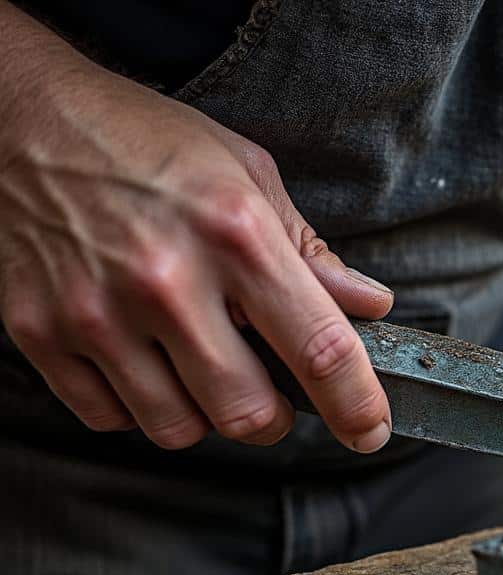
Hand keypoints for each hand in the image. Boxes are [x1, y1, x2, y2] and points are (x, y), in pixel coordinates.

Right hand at [0, 53, 392, 451]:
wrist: (24, 118)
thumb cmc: (148, 144)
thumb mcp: (249, 176)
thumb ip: (310, 252)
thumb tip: (369, 306)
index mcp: (237, 235)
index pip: (319, 348)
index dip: (356, 406)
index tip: (371, 431)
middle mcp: (168, 280)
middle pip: (247, 412)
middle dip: (274, 418)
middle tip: (274, 394)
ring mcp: (97, 311)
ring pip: (177, 428)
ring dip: (206, 415)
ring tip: (203, 367)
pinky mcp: (40, 332)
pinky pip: (109, 417)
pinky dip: (138, 406)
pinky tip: (146, 362)